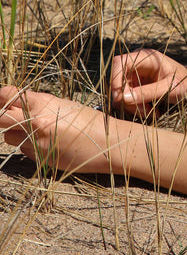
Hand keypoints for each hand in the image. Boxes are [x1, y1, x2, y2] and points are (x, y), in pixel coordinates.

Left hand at [0, 86, 122, 174]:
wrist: (108, 143)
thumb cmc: (90, 121)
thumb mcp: (65, 105)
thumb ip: (40, 105)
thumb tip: (21, 105)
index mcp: (44, 104)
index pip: (9, 96)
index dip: (3, 96)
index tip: (2, 97)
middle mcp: (37, 122)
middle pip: (1, 118)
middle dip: (2, 116)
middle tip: (9, 115)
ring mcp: (37, 142)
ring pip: (10, 137)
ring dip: (15, 133)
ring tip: (34, 131)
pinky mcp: (40, 159)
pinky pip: (25, 150)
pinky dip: (30, 146)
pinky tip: (48, 143)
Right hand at [110, 49, 186, 115]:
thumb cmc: (185, 82)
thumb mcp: (169, 88)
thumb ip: (147, 92)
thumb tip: (123, 98)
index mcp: (146, 57)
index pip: (120, 62)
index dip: (115, 79)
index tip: (120, 98)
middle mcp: (138, 64)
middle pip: (118, 81)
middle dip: (128, 100)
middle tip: (145, 112)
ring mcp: (136, 76)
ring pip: (122, 93)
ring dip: (134, 107)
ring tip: (153, 113)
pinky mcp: (137, 87)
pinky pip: (129, 99)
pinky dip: (138, 108)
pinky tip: (152, 111)